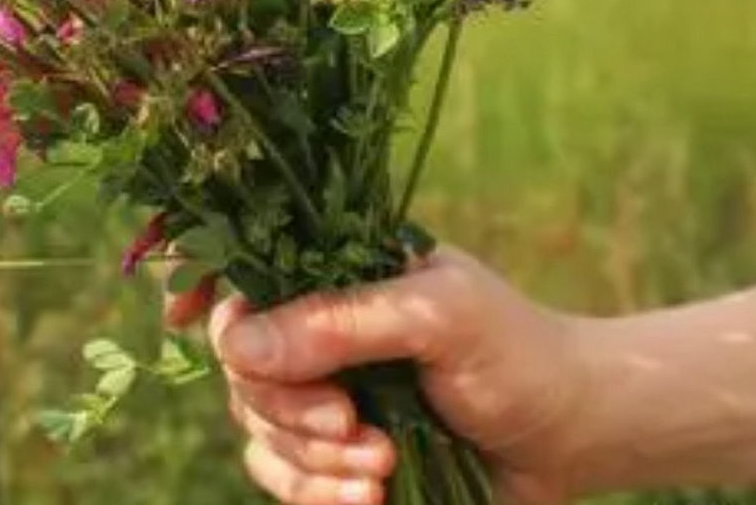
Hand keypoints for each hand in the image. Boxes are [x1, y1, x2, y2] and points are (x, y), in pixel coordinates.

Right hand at [167, 247, 594, 504]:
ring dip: (311, 461)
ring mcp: (327, 400)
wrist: (577, 437)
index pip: (246, 275)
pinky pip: (284, 482)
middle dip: (287, 405)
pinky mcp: (338, 465)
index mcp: (339, 273)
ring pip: (256, 431)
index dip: (203, 290)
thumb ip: (339, 321)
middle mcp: (322, 334)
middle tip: (351, 424)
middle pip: (241, 365)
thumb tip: (234, 343)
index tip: (177, 317)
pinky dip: (317, 497)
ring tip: (383, 468)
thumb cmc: (519, 354)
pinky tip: (374, 498)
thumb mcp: (438, 316)